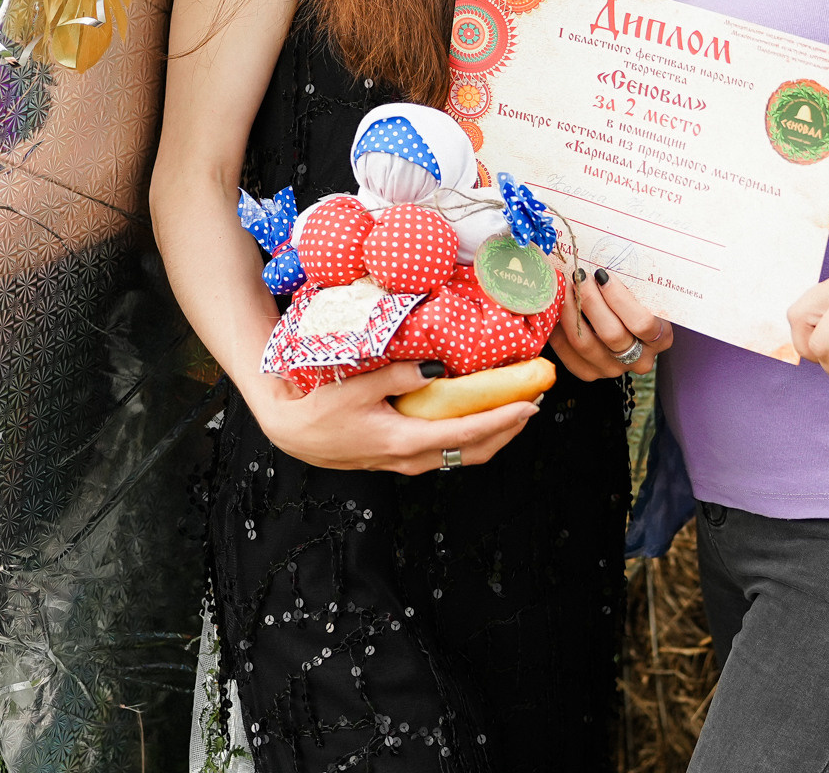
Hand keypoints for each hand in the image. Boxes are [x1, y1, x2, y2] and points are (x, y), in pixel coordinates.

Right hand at [249, 360, 536, 473]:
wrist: (294, 433)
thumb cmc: (321, 408)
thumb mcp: (357, 386)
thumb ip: (398, 375)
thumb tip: (436, 366)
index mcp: (404, 441)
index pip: (466, 432)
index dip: (502, 419)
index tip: (529, 404)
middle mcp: (412, 459)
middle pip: (476, 451)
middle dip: (510, 429)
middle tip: (534, 401)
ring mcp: (408, 463)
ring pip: (464, 455)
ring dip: (495, 435)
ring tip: (516, 407)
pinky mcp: (403, 459)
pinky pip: (449, 452)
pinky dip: (473, 436)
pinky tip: (478, 415)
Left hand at [551, 267, 674, 380]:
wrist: (624, 323)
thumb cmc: (636, 298)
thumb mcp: (643, 290)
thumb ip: (631, 281)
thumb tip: (601, 266)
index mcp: (661, 338)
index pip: (642, 323)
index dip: (619, 297)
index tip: (602, 274)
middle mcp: (639, 359)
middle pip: (612, 334)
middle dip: (591, 301)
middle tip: (579, 277)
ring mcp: (613, 369)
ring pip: (586, 344)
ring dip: (571, 311)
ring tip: (566, 287)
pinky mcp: (589, 373)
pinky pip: (568, 353)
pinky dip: (559, 329)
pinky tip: (556, 308)